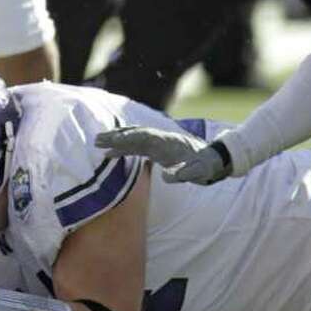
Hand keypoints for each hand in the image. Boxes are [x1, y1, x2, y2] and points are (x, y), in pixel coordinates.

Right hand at [95, 126, 231, 185]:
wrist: (213, 159)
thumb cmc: (206, 166)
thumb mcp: (200, 171)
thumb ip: (186, 173)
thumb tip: (168, 176)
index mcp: (168, 142)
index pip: (144, 137)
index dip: (129, 139)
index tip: (114, 142)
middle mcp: (160, 139)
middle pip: (134, 134)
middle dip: (117, 136)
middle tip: (97, 140)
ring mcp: (157, 143)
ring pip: (133, 139)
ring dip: (116, 140)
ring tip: (98, 143)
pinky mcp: (156, 150)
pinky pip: (135, 147)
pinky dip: (123, 148)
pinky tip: (111, 154)